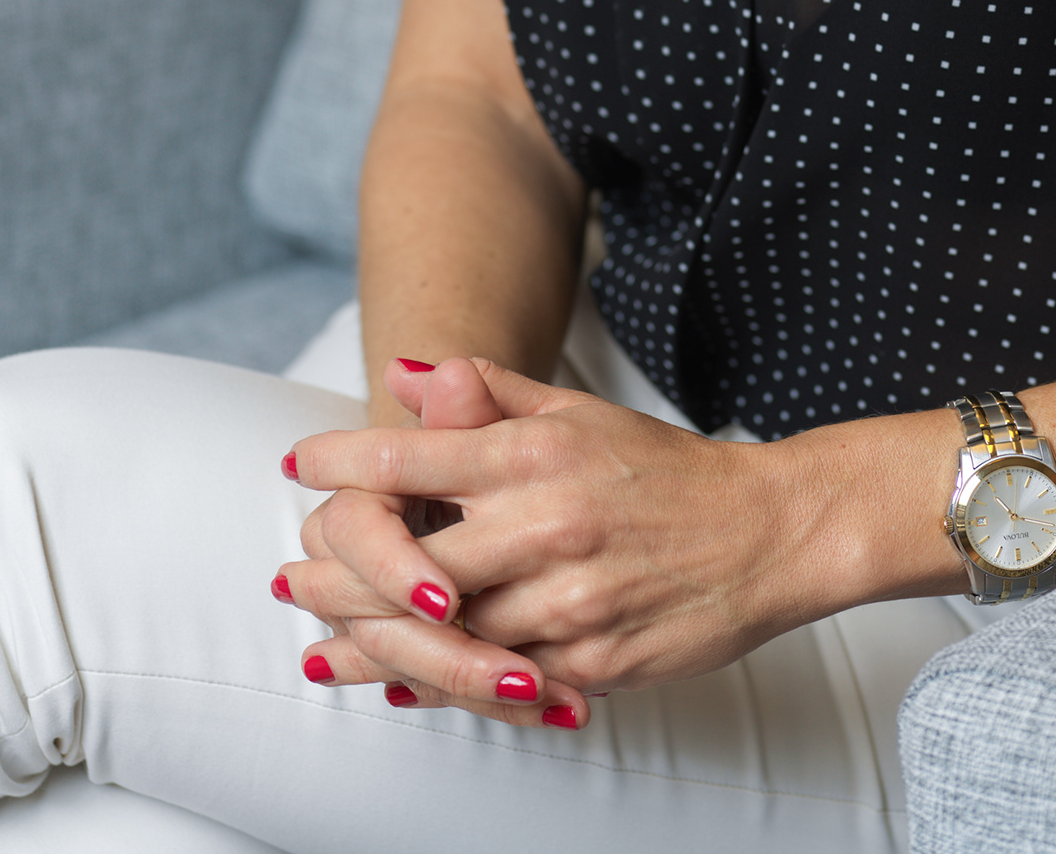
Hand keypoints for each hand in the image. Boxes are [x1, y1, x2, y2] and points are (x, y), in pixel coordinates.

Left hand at [271, 354, 819, 720]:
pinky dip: (441, 683)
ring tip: (324, 650)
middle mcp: (545, 524)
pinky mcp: (587, 662)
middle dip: (333, 577)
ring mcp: (565, 601)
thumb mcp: (578, 413)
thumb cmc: (663, 471)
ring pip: (440, 637)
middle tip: (289, 582)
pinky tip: (403, 682)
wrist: (766, 532)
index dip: (342, 460)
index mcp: (538, 454)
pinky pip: (495, 680)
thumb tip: (409, 373)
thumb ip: (490, 393)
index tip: (300, 465)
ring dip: (370, 648)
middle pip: (403, 564)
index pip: (411, 456)